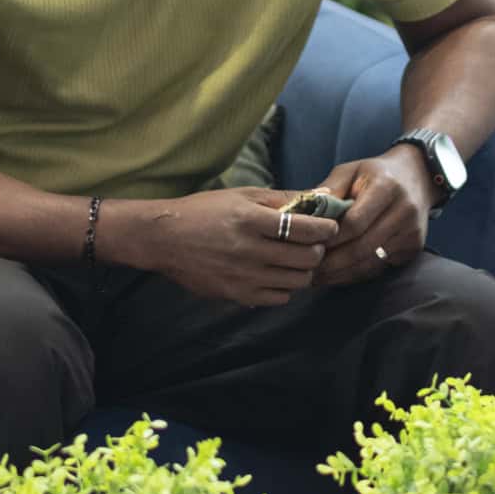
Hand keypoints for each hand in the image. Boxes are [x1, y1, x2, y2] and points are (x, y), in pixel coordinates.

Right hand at [106, 189, 338, 305]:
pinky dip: (285, 287)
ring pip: (297, 281)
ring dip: (304, 270)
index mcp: (251, 220)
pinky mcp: (236, 294)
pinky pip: (278, 298)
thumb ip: (283, 198)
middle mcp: (249, 250)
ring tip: (296, 260)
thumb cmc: (204, 211)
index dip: (326, 229)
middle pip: (307, 258)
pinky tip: (277, 274)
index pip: (306, 229)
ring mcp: (243, 276)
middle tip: (314, 244)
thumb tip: (321, 197)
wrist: (164, 238)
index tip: (329, 227)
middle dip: (318, 250)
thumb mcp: (242, 195)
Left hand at [307, 152, 434, 286]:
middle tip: (306, 269)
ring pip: (370, 263)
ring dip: (340, 273)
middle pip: (362, 247)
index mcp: (386, 187)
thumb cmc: (375, 173)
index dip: (330, 237)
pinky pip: (379, 267)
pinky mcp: (414, 248)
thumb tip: (301, 211)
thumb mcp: (351, 171)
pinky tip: (335, 275)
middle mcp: (404, 211)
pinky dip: (355, 274)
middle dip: (331, 262)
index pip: (355, 222)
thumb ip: (328, 190)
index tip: (307, 245)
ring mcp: (412, 232)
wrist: (417, 177)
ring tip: (315, 277)